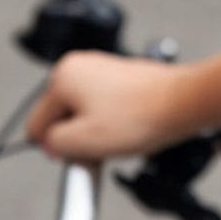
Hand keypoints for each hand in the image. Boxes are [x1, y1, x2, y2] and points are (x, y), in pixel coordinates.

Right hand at [25, 50, 187, 160]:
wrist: (183, 103)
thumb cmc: (139, 116)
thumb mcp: (81, 141)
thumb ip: (52, 144)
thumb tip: (51, 141)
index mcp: (64, 75)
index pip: (37, 125)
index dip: (55, 148)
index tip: (79, 154)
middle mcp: (82, 65)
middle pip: (61, 117)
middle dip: (76, 137)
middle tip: (102, 145)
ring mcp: (103, 69)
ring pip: (84, 113)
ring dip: (95, 131)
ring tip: (120, 135)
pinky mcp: (123, 77)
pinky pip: (105, 107)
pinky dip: (113, 121)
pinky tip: (129, 127)